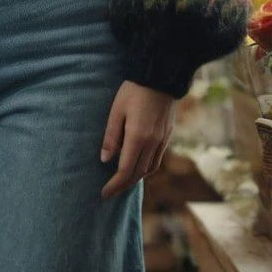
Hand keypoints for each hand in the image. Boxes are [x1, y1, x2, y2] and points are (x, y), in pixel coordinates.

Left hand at [99, 80, 175, 199]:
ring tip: (122, 181)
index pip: (125, 170)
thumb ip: (111, 136)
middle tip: (110, 192)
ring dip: (136, 178)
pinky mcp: (168, 135)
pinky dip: (146, 168)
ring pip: (149, 169)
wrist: (161, 76)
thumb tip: (105, 160)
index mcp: (138, 137)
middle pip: (138, 173)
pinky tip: (138, 165)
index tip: (104, 194)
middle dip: (123, 185)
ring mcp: (162, 140)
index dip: (114, 185)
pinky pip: (157, 159)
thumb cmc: (134, 91)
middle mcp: (152, 143)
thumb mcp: (117, 111)